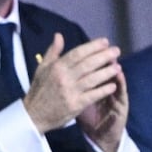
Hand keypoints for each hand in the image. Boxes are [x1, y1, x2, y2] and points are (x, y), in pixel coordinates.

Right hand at [23, 33, 123, 149]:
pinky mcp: (75, 105)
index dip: (93, 46)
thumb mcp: (41, 69)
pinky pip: (93, 95)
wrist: (33, 115)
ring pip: (93, 79)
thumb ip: (52, 52)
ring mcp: (70, 91)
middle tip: (116, 51)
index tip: (105, 42)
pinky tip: (113, 85)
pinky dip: (104, 90)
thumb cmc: (38, 90)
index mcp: (56, 67)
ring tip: (118, 67)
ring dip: (107, 72)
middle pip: (88, 64)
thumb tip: (59, 35)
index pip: (78, 53)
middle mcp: (64, 78)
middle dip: (104, 56)